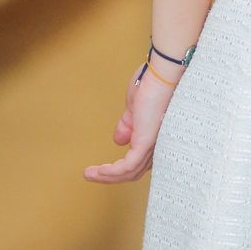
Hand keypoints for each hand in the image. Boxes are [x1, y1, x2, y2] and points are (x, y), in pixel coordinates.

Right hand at [83, 66, 173, 184]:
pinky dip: (110, 173)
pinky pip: (126, 167)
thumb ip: (129, 125)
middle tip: (93, 175)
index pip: (141, 160)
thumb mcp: (135, 108)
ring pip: (129, 173)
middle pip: (135, 171)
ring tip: (89, 175)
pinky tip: (97, 172)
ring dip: (106, 177)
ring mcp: (153, 145)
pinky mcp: (145, 143)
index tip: (104, 168)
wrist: (161, 73)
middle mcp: (157, 143)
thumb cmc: (153, 83)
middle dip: (111, 176)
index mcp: (156, 135)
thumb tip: (119, 141)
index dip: (122, 167)